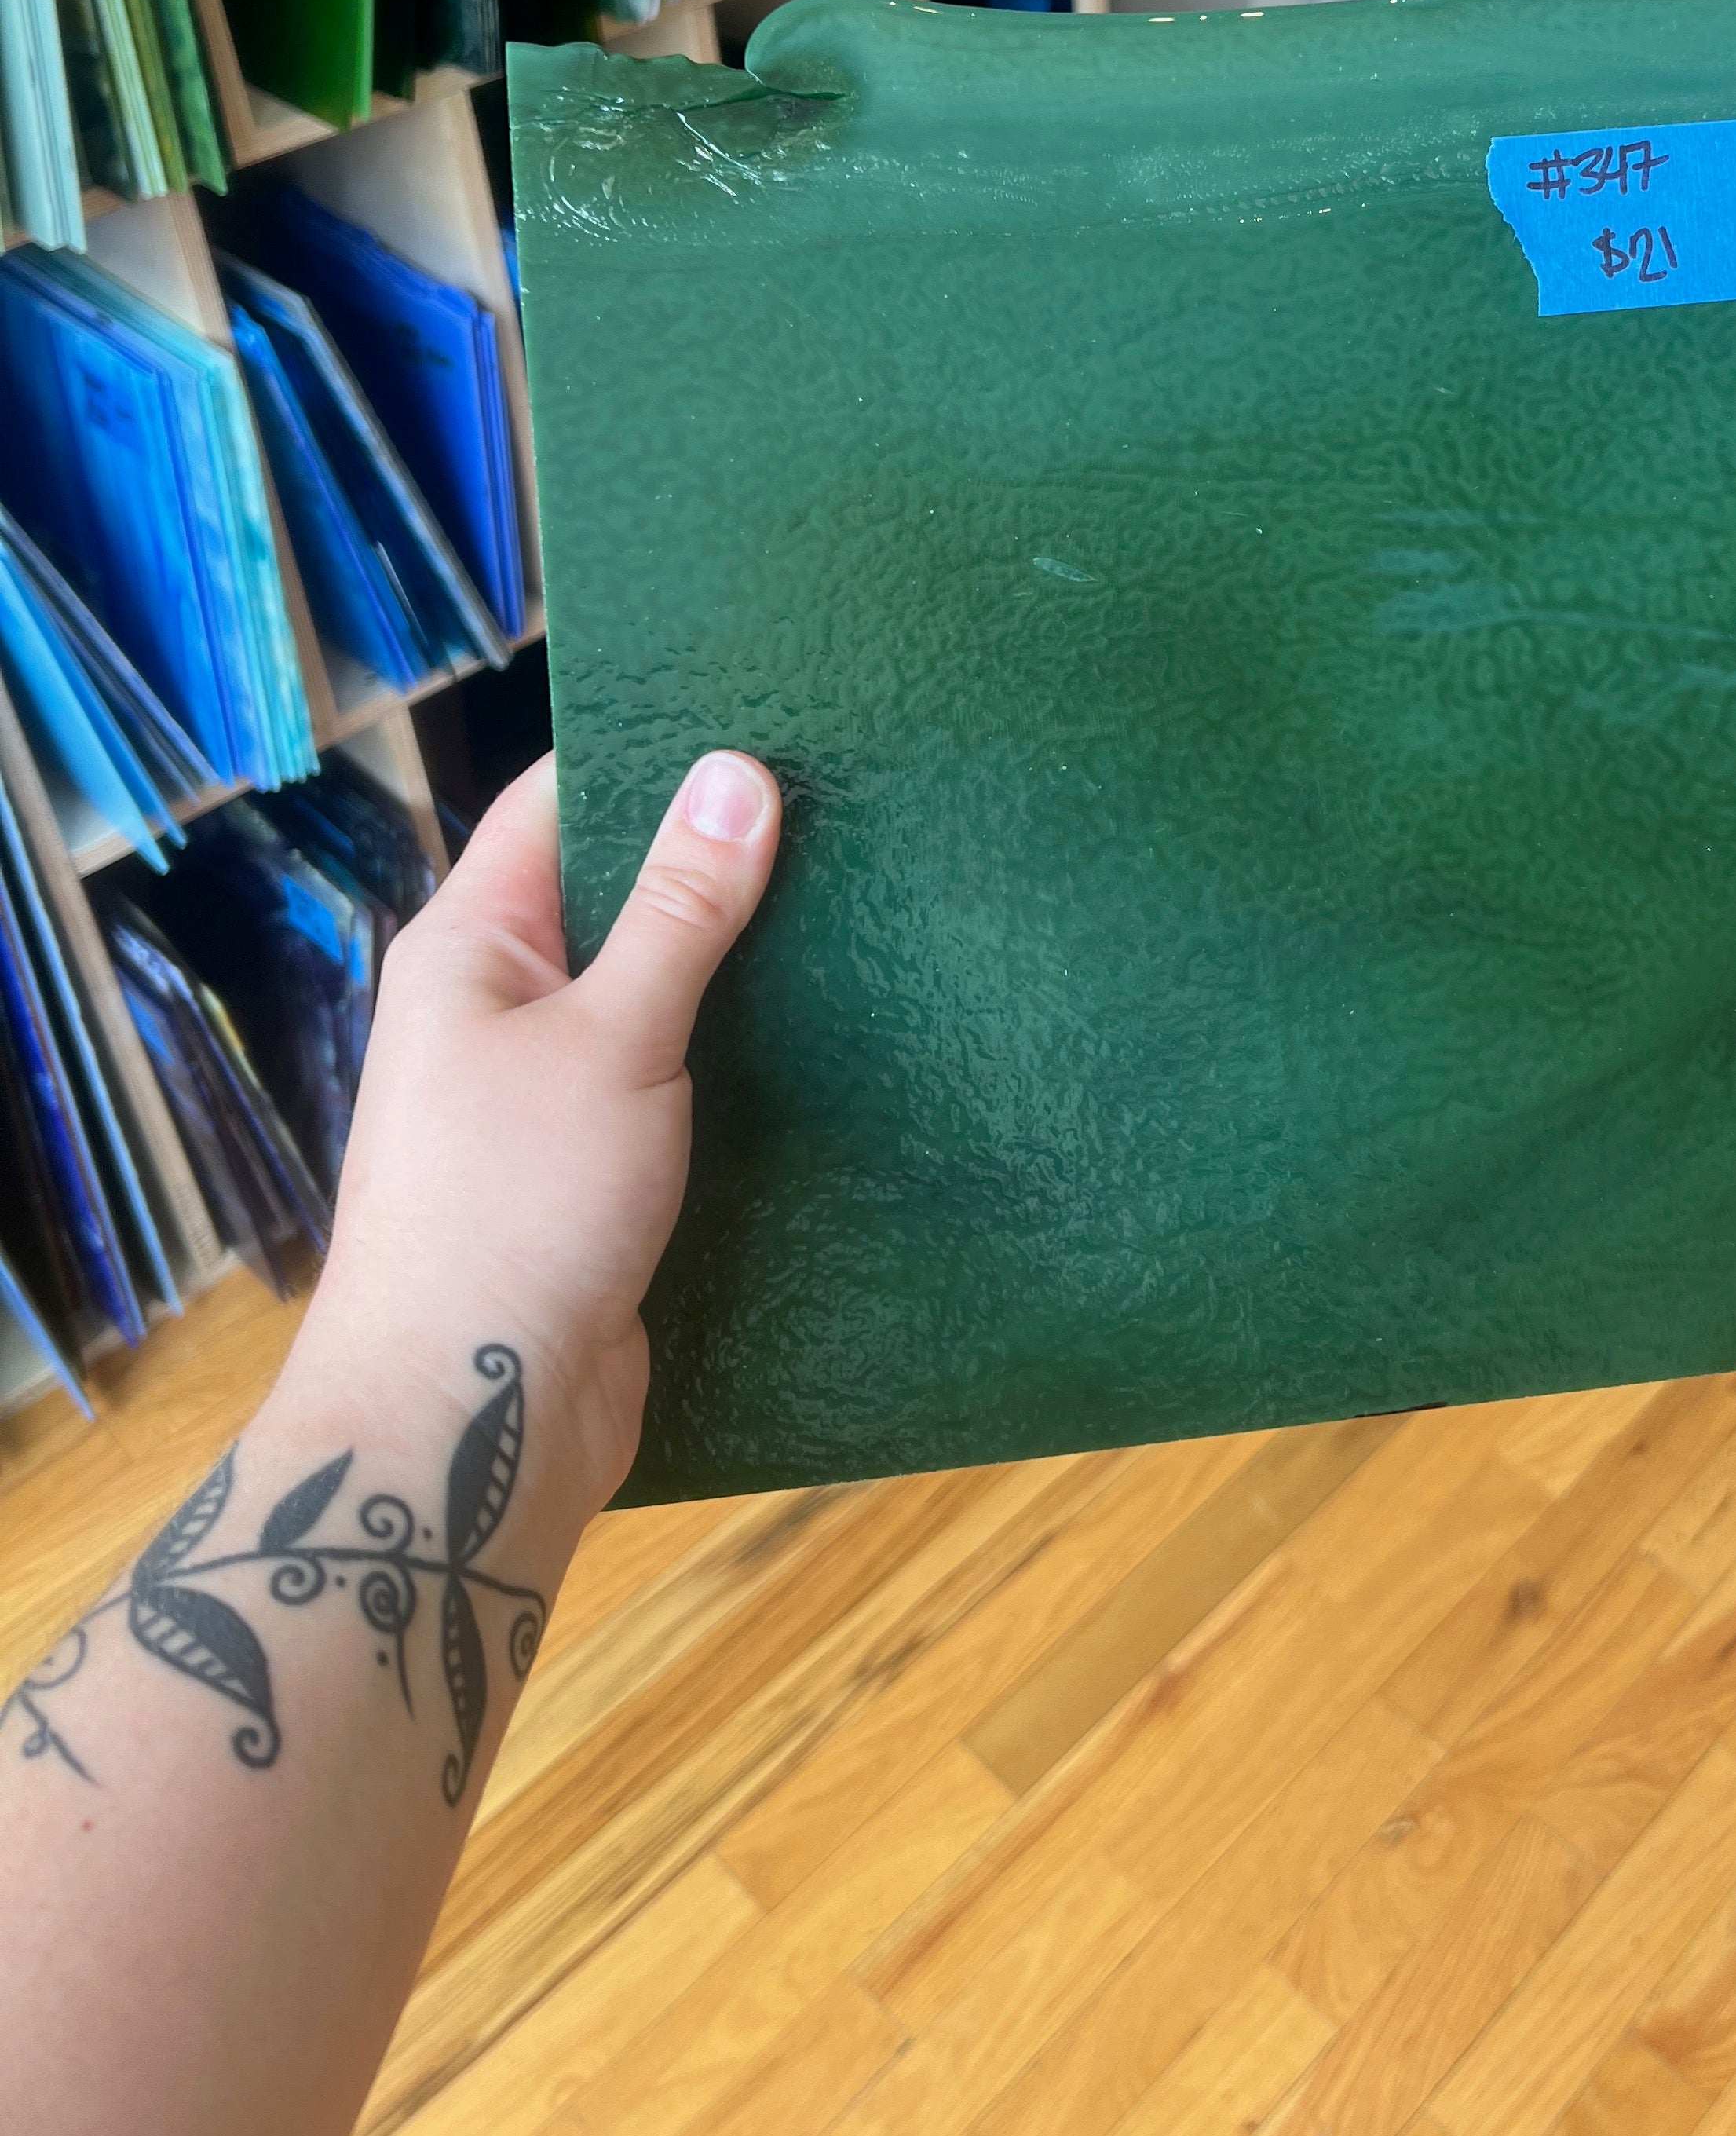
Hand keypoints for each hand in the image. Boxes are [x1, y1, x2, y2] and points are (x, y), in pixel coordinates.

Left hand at [296, 751, 781, 1515]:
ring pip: (653, 997)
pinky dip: (739, 1061)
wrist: (469, 1422)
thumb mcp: (612, 1037)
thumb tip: (739, 770)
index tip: (769, 714)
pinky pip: (673, 1086)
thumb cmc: (512, 1210)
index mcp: (470, 947)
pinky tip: (833, 1041)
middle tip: (851, 805)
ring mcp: (545, 1097)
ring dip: (739, 969)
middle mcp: (498, 1009)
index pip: (559, 802)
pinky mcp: (595, 1176)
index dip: (653, 752)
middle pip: (614, 896)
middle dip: (718, 861)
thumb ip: (681, 909)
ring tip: (866, 904)